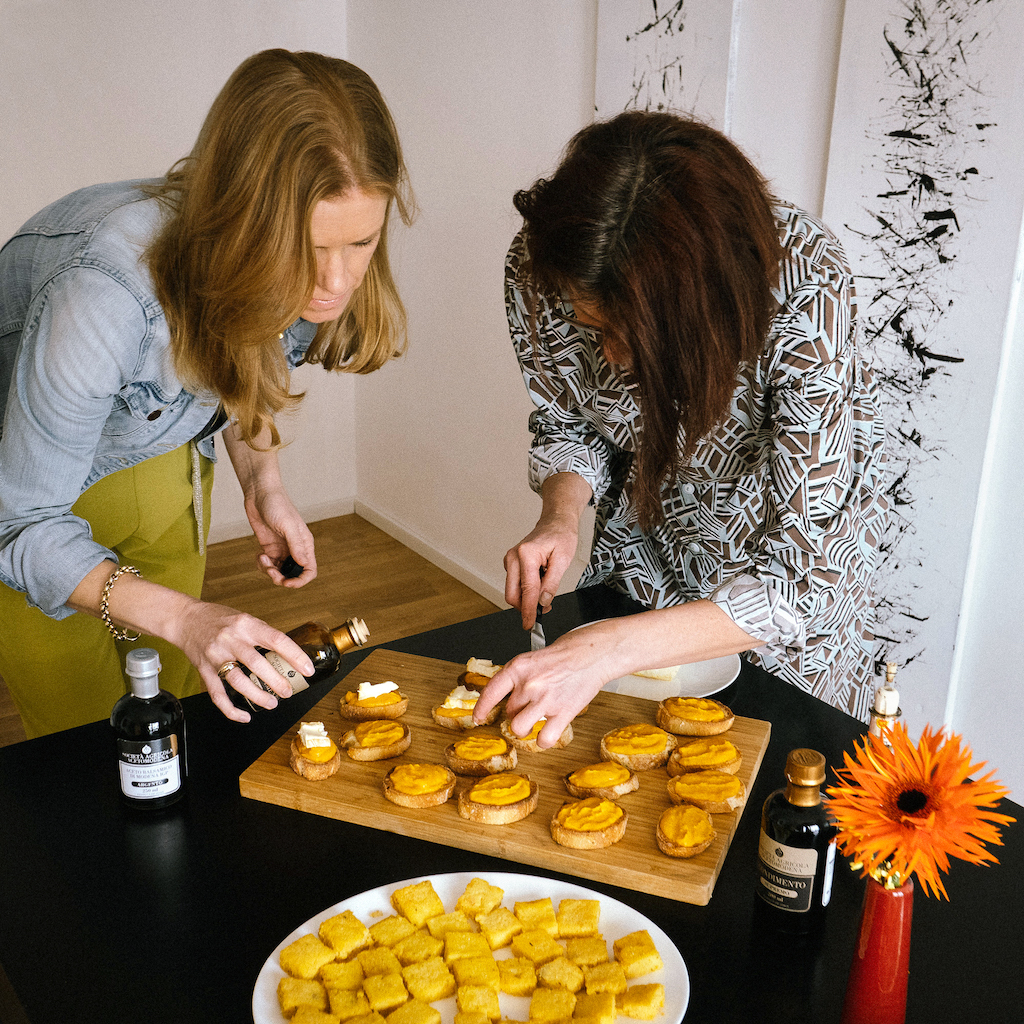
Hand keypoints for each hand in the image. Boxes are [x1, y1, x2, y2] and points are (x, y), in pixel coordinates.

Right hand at [171, 598, 315, 723]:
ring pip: (237, 680)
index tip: (307, 669)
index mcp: (246, 625)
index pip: (276, 640)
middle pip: (256, 663)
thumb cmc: (219, 618)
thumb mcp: (245, 618)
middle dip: (275, 681)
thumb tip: (288, 654)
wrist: (185, 619)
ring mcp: (216, 656)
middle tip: (288, 691)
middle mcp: (231, 639)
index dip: (294, 655)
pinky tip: (244, 716)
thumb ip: (263, 635)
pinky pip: (217, 694)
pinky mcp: (204, 670)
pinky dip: (231, 709)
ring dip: (257, 695)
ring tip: (272, 703)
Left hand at [244, 485, 316, 587]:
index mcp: (305, 545)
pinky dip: (262, 564)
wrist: (260, 493)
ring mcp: (281, 549)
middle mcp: (294, 549)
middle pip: (293, 574)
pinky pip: (268, 564)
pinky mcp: (269, 547)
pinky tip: (259, 555)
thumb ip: (296, 545)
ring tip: (262, 559)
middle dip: (282, 578)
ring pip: (279, 571)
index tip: (287, 583)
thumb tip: (304, 564)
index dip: (301, 581)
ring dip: (269, 571)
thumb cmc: (277, 505)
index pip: (309, 570)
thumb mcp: (287, 525)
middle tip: (270, 571)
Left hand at [472, 621, 625, 747]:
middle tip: (532, 704)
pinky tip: (548, 731)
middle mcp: (529, 684)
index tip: (478, 718)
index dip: (481, 708)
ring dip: (525, 728)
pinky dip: (544, 740)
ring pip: (518, 728)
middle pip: (508, 712)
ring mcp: (545, 700)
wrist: (593, 653)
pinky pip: (544, 739)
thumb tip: (505, 700)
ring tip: (535, 720)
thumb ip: (518, 679)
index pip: (491, 691)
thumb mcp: (532, 659)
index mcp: (518, 667)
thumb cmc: (565, 655)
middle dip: (517, 712)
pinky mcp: (562, 713)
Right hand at [504, 512, 578, 628]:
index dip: (529, 611)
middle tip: (542, 612)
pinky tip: (539, 584)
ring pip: (513, 591)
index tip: (530, 624)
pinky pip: (515, 585)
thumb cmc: (561, 536)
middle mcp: (513, 557)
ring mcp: (510, 560)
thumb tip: (543, 602)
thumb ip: (552, 584)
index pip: (527, 591)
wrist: (555, 522)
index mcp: (526, 555)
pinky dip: (526, 591)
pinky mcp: (511, 564)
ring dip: (527, 599)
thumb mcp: (563, 560)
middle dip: (526, 608)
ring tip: (545, 595)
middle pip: (512, 595)